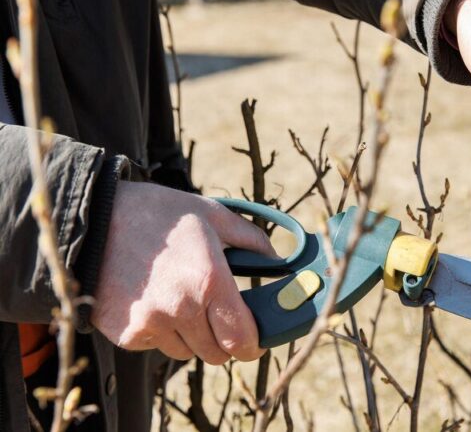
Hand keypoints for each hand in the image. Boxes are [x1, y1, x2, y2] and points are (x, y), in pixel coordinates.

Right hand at [92, 181, 274, 364]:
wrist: (93, 220)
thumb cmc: (157, 214)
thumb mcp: (212, 215)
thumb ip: (252, 240)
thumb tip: (278, 260)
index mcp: (210, 281)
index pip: (242, 339)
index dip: (254, 345)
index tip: (256, 341)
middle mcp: (182, 308)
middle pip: (217, 354)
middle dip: (225, 341)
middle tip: (221, 320)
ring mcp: (151, 324)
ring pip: (187, 352)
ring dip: (192, 337)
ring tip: (182, 301)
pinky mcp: (127, 333)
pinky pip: (156, 345)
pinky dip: (162, 332)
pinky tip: (154, 301)